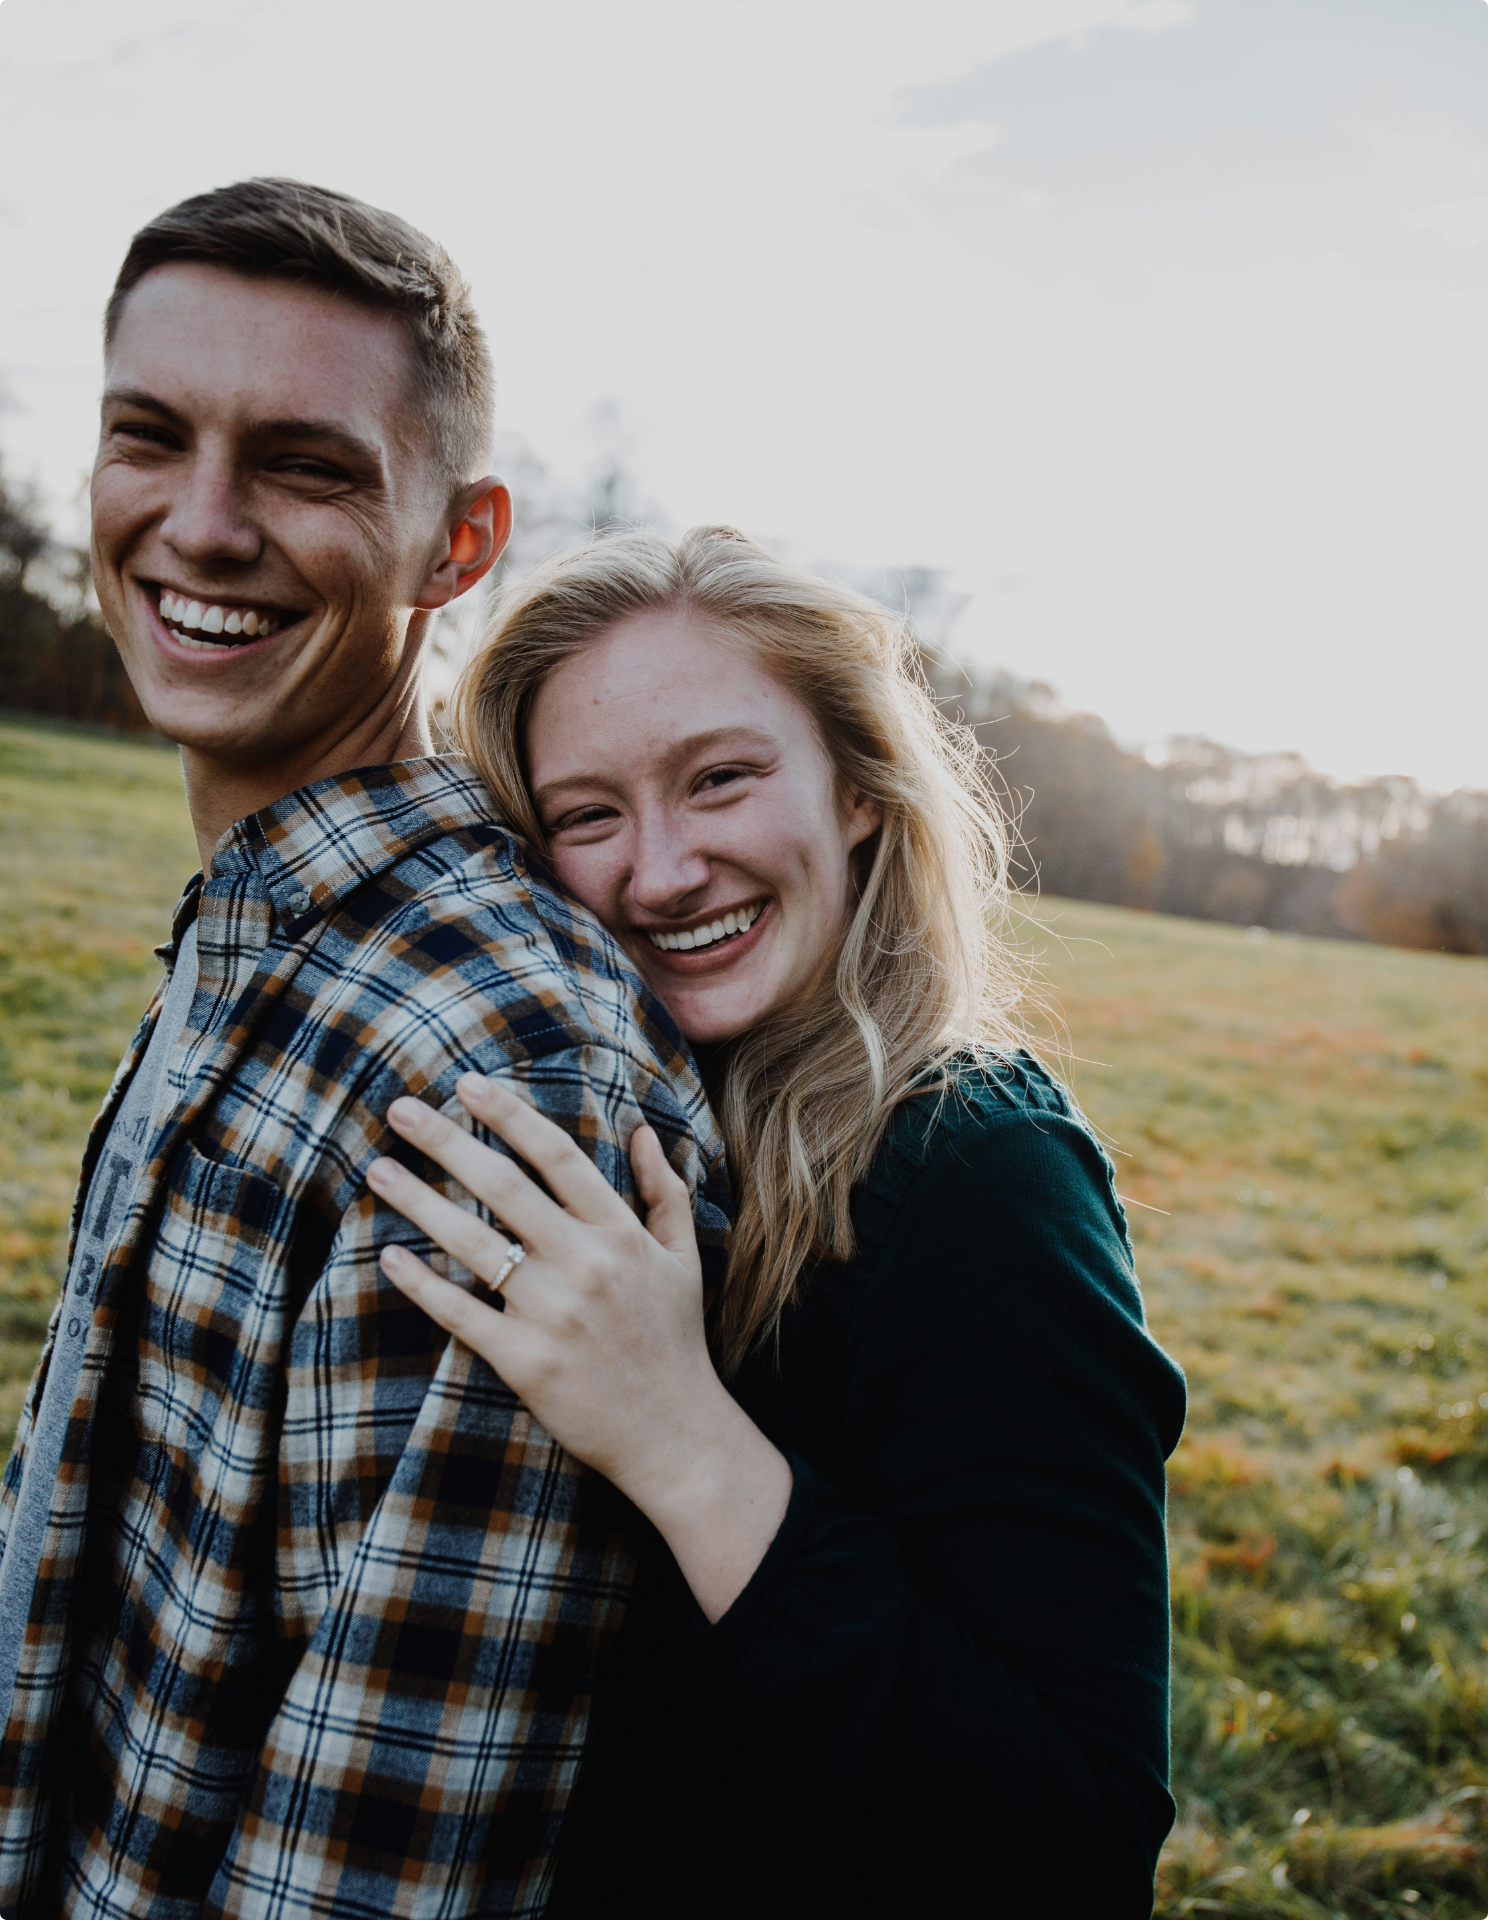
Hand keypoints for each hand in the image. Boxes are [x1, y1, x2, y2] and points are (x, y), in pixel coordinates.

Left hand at [367, 1074, 791, 1619]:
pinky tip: (388, 1256)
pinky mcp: (525, 1360)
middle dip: (448, 1141)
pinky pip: (461, 1313)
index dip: (509, 1114)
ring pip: (472, 1242)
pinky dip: (423, 1284)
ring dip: (420, 1201)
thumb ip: (662, 1190)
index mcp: (620, 1233)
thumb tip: (643, 1131)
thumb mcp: (683, 1257)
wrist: (675, 1433)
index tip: (467, 1083)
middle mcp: (584, 1263)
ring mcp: (551, 1312)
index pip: (557, 1155)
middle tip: (401, 1109)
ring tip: (379, 1170)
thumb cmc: (677, 1340)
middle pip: (503, 1186)